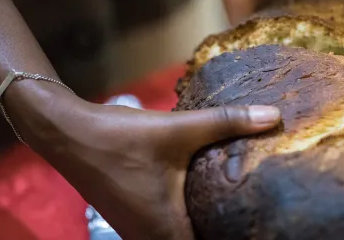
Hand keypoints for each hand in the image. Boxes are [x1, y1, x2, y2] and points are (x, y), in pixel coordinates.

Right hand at [6, 82, 280, 239]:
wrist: (69, 132)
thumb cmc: (121, 137)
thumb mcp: (178, 129)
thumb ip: (226, 123)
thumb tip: (274, 116)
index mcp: (166, 230)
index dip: (238, 237)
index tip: (262, 226)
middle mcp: (152, 239)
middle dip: (226, 231)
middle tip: (258, 215)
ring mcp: (140, 233)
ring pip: (183, 237)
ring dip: (208, 226)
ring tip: (242, 209)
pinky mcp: (135, 220)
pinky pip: (171, 229)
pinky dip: (191, 219)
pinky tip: (209, 199)